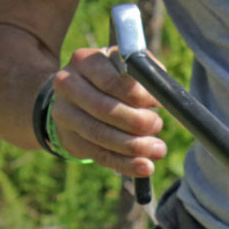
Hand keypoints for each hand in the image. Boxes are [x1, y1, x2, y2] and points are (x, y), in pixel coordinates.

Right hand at [50, 47, 166, 175]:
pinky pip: (100, 156)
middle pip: (106, 110)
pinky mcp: (70, 139)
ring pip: (101, 135)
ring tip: (158, 149)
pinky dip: (126, 164)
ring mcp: (65, 114)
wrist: (77, 99)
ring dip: (135, 147)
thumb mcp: (125, 68)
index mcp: (85, 61)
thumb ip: (145, 73)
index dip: (141, 96)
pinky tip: (145, 167)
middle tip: (158, 126)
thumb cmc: (113, 81)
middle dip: (139, 122)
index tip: (159, 103)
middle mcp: (68, 85)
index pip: (114, 82)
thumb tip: (163, 92)